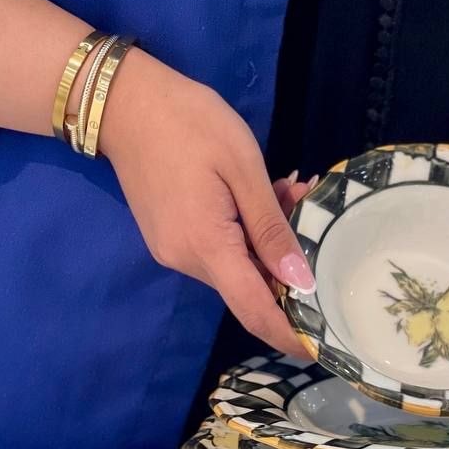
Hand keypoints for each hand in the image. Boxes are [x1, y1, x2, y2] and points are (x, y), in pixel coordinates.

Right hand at [101, 49, 314, 356]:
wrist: (125, 102)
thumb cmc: (190, 123)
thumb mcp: (243, 169)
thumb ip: (272, 229)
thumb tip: (302, 281)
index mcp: (207, 247)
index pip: (255, 311)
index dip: (290, 334)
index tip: (324, 346)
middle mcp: (186, 261)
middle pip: (250, 289)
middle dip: (290, 267)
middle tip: (315, 214)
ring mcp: (174, 250)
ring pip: (238, 267)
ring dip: (271, 242)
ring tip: (292, 192)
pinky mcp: (171, 236)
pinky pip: (220, 250)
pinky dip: (248, 233)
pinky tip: (266, 195)